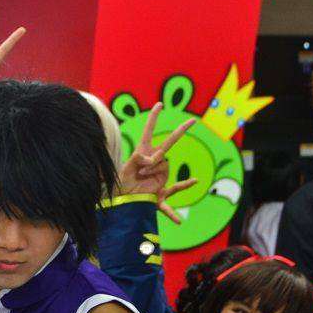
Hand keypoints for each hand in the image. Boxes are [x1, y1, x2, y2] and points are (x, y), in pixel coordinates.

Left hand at [116, 102, 197, 223]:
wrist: (120, 203)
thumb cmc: (120, 184)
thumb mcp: (125, 169)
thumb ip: (138, 160)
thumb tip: (153, 159)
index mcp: (143, 154)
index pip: (149, 133)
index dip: (154, 118)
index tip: (159, 104)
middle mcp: (155, 163)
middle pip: (169, 144)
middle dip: (180, 131)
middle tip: (193, 120)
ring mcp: (160, 176)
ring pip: (163, 166)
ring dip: (151, 172)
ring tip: (141, 179)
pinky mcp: (161, 193)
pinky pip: (174, 194)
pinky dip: (175, 208)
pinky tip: (185, 207)